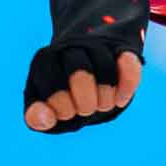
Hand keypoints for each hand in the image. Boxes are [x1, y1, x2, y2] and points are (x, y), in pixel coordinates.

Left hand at [23, 40, 143, 132]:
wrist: (85, 74)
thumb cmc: (61, 95)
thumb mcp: (43, 104)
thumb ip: (37, 115)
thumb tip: (45, 119)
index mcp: (45, 59)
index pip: (54, 82)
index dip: (63, 107)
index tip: (66, 113)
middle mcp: (70, 47)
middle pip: (80, 71)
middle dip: (85, 102)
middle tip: (85, 111)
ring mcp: (97, 45)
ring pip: (106, 68)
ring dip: (105, 98)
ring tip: (101, 106)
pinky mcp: (121, 50)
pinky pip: (128, 63)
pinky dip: (127, 86)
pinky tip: (120, 100)